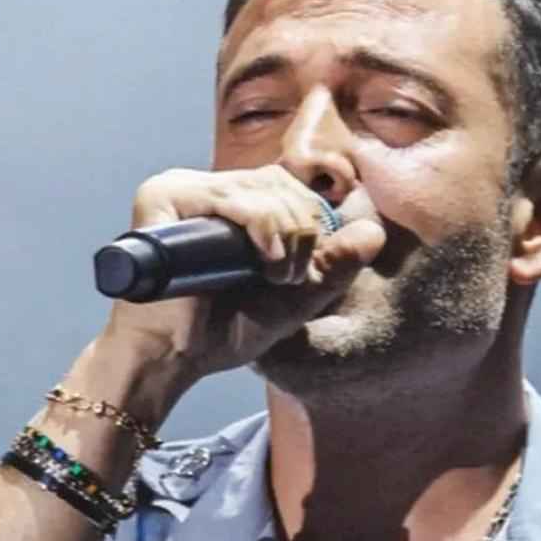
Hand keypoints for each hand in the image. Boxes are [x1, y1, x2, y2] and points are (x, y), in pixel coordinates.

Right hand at [98, 165, 385, 419]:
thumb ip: (338, 264)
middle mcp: (208, 190)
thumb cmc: (227, 329)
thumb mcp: (298, 296)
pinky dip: (264, 227)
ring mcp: (185, 189)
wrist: (175, 358)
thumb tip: (374, 232)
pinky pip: (236, 197)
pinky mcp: (165, 197)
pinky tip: (266, 261)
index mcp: (235, 204)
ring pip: (266, 188)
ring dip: (288, 235)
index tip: (303, 268)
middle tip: (288, 277)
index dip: (313, 220)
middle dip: (304, 231)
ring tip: (274, 276)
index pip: (292, 184)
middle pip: (284, 183)